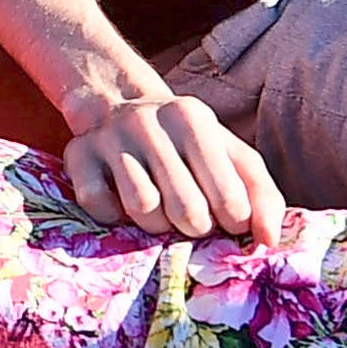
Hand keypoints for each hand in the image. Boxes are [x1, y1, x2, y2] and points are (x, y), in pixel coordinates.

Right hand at [61, 88, 288, 243]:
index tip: (226, 220)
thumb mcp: (231, 155)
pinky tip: (121, 202)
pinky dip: (113, 217)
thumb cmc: (187, 144)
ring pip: (143, 210)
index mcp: (194, 119)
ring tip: (159, 211)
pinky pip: (100, 207)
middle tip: (192, 220)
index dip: (232, 223)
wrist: (119, 105)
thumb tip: (269, 242)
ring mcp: (110, 137)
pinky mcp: (78, 155)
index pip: (229, 199)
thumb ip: (261, 195)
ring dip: (155, 225)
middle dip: (194, 228)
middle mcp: (150, 122)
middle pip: (186, 209)